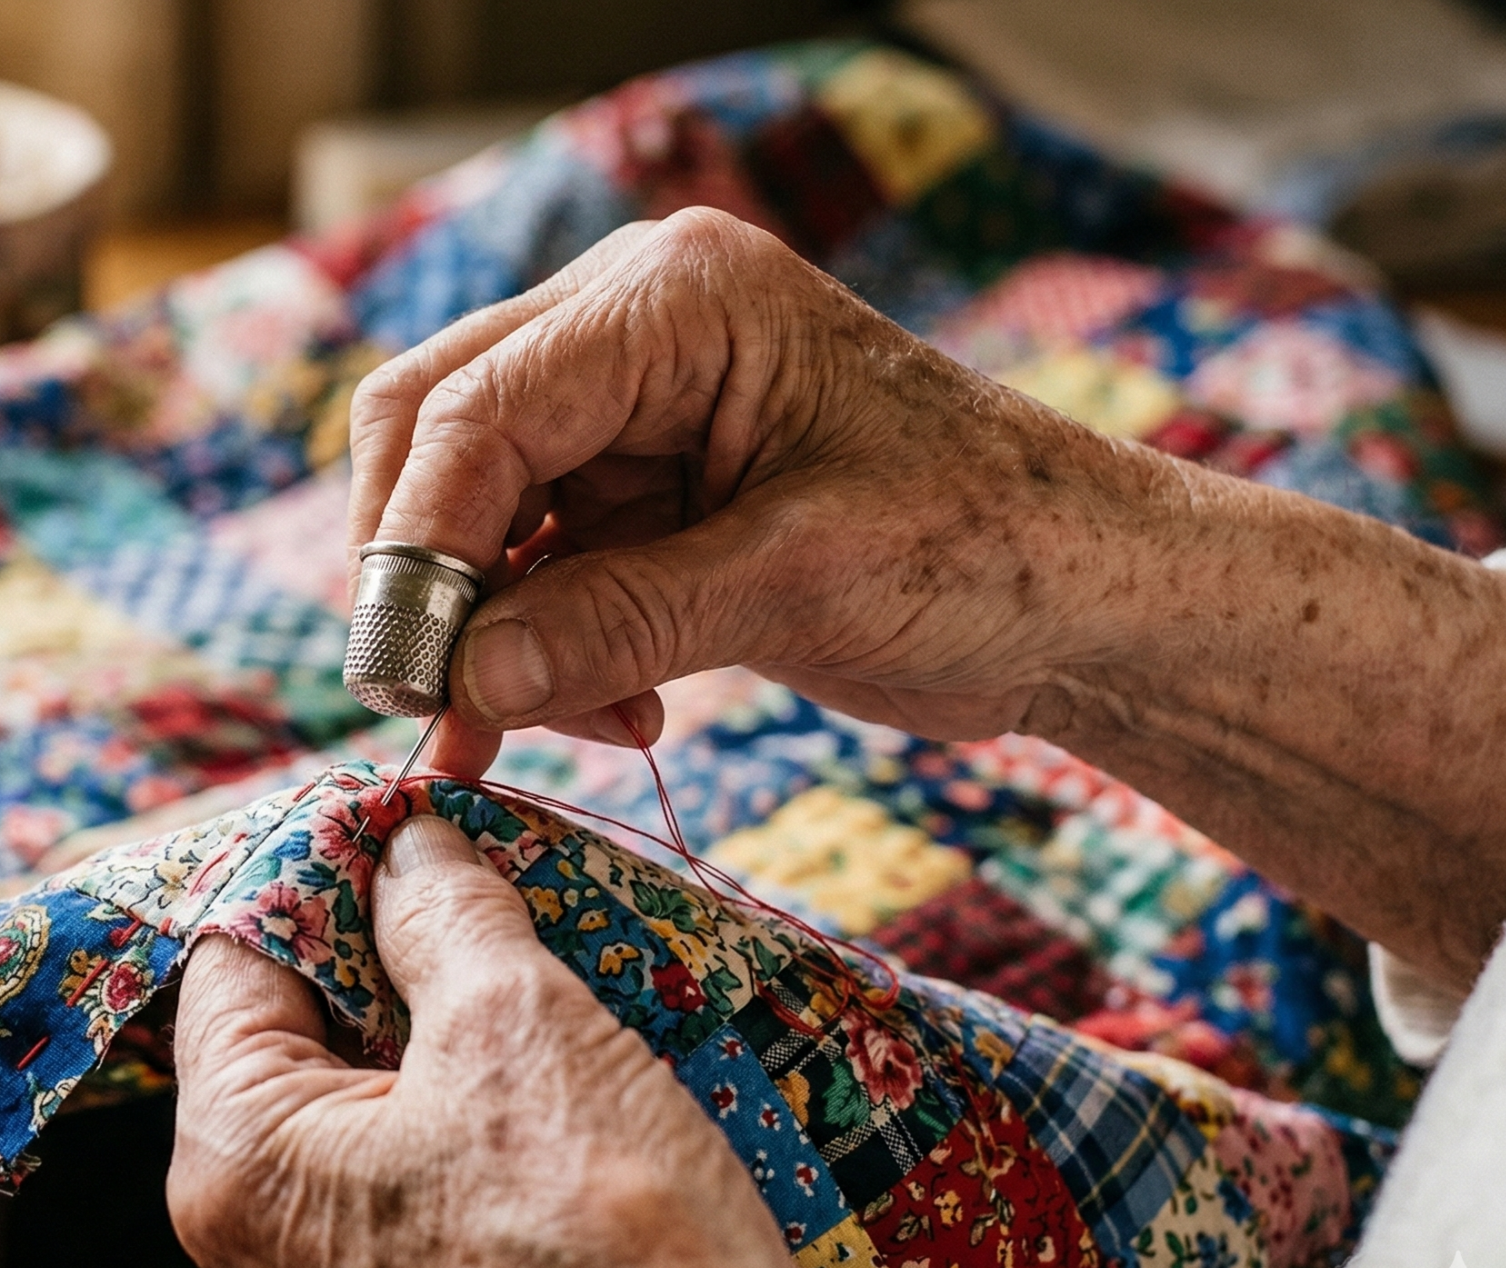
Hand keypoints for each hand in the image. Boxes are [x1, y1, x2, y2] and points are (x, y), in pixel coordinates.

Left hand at [167, 814, 858, 1267]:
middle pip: (294, 1050)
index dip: (321, 874)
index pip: (235, 964)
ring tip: (535, 981)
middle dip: (387, 961)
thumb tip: (406, 846)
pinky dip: (467, 1137)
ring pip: (359, 1130)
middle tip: (482, 892)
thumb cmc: (609, 1235)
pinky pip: (411, 1207)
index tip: (403, 824)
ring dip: (438, 1048)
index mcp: (234, 1167)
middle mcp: (250, 1259)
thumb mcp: (519, 1020)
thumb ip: (440, 912)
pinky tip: (556, 1094)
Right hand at [348, 207, 1166, 774]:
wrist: (1095, 600)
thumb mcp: (801, 582)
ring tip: (558, 730)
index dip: (417, 543)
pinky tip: (599, 723)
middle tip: (442, 708)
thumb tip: (462, 684)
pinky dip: (537, 654)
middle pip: (438, 438)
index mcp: (674, 298)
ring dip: (491, 637)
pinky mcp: (640, 497)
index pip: (476, 404)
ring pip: (471, 518)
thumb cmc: (991, 548)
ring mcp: (628, 414)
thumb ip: (619, 623)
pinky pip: (533, 571)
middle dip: (430, 582)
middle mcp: (629, 332)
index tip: (410, 675)